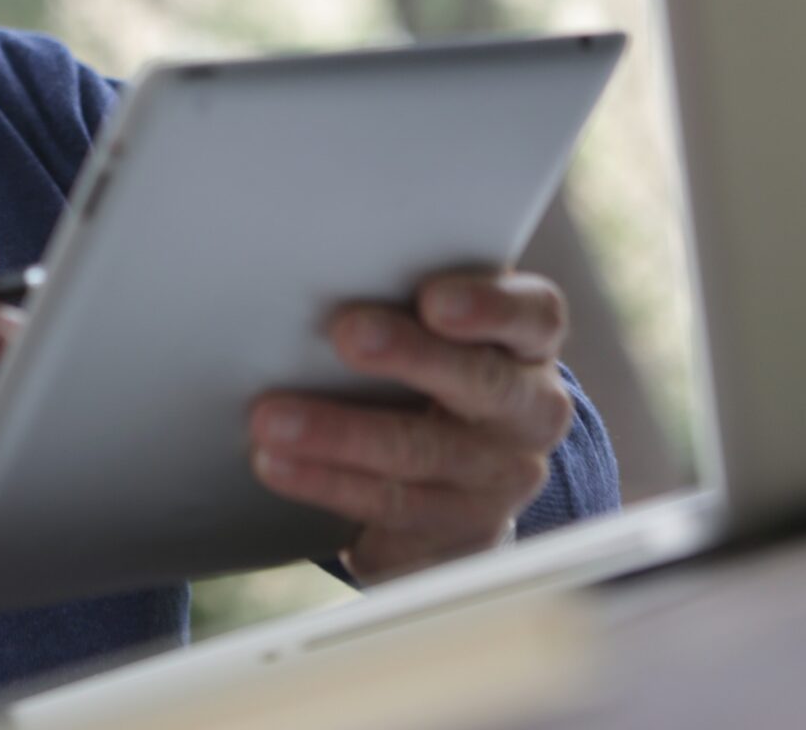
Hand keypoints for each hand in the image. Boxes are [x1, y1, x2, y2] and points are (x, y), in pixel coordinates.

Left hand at [248, 273, 575, 584]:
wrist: (464, 471)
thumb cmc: (431, 365)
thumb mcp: (436, 328)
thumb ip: (402, 295)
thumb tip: (320, 270)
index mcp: (529, 346)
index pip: (534, 316)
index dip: (491, 307)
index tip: (434, 299)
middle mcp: (529, 414)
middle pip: (482, 383)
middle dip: (410, 358)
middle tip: (345, 334)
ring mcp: (499, 481)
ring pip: (423, 455)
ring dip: (341, 436)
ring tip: (271, 420)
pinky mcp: (459, 534)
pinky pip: (392, 515)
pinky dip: (327, 487)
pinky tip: (279, 467)